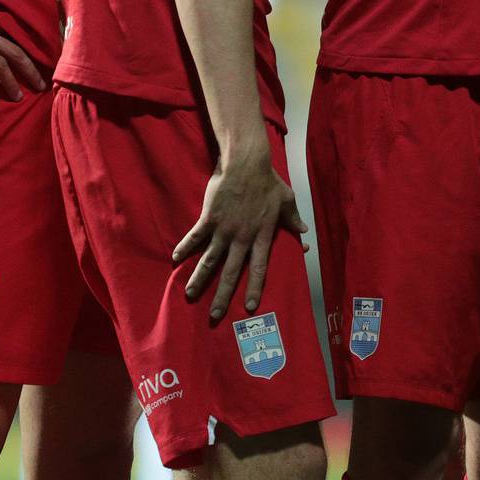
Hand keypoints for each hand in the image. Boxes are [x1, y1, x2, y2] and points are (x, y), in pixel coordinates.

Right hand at [173, 151, 308, 323]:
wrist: (247, 164)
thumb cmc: (268, 181)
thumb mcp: (286, 200)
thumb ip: (293, 220)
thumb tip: (304, 234)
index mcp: (262, 236)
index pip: (260, 268)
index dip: (254, 288)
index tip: (248, 307)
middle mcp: (242, 238)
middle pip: (232, 272)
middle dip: (223, 296)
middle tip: (214, 316)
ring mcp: (224, 229)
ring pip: (210, 260)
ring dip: (199, 279)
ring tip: (189, 294)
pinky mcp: (209, 218)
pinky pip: (195, 237)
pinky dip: (184, 248)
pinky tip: (175, 259)